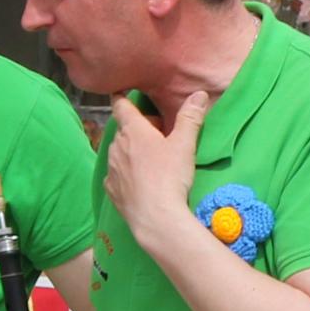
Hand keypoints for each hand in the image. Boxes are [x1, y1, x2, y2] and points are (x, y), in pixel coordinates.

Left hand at [107, 87, 213, 257]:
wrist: (156, 217)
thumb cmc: (170, 176)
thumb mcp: (185, 144)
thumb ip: (190, 118)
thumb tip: (198, 94)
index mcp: (133, 130)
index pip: (121, 106)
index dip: (122, 98)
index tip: (122, 93)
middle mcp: (117, 146)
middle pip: (125, 129)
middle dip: (140, 129)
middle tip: (160, 137)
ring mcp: (111, 168)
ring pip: (120, 151)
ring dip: (132, 151)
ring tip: (151, 161)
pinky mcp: (111, 189)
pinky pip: (117, 174)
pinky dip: (126, 173)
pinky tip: (139, 181)